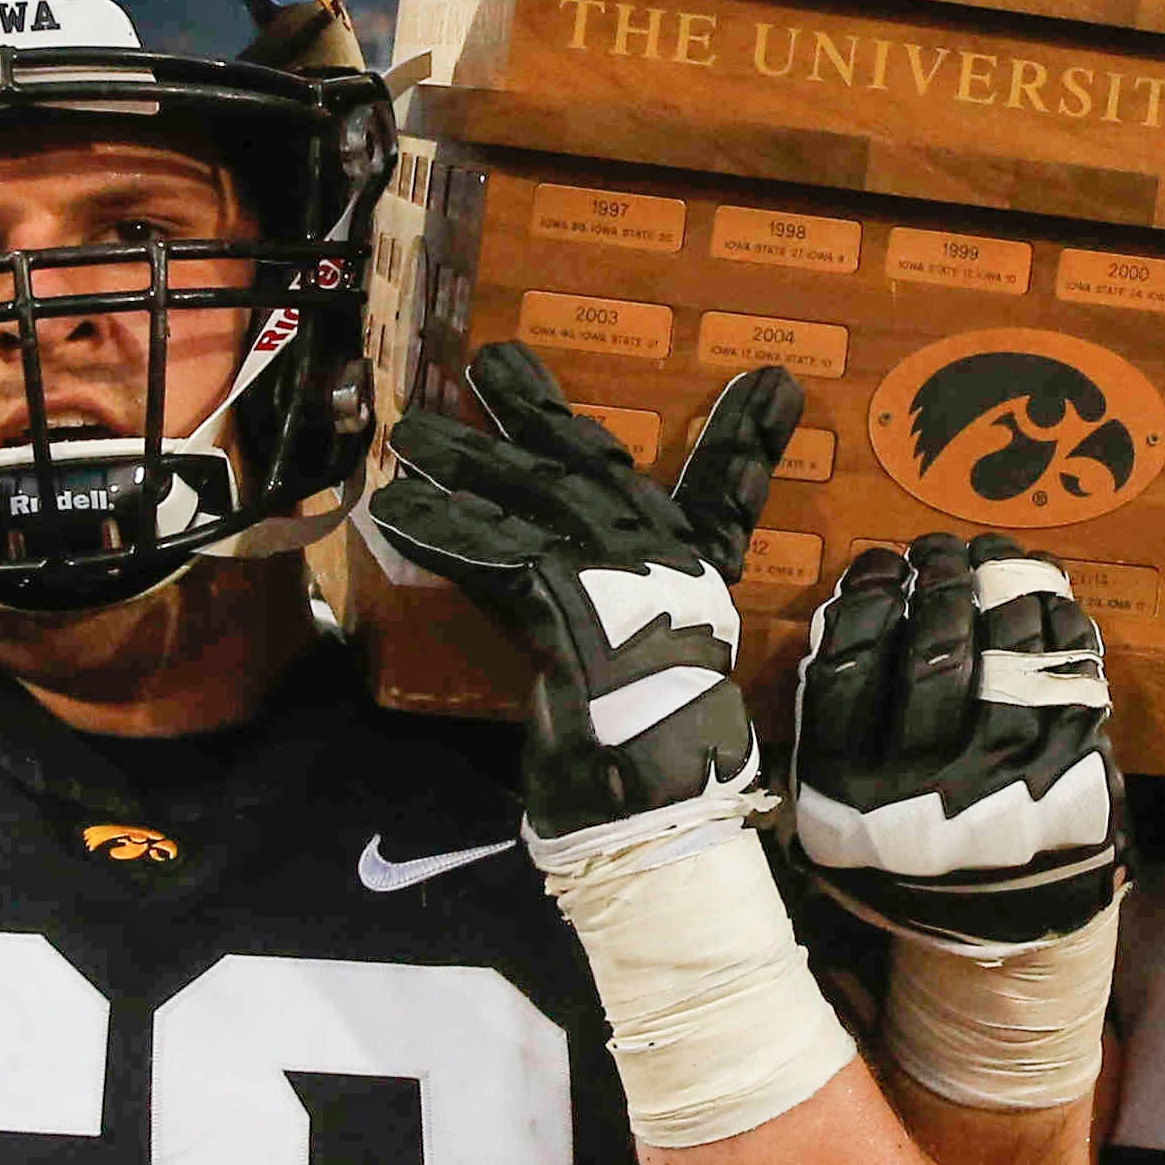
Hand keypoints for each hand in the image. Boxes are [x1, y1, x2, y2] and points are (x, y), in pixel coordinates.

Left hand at [357, 342, 799, 848]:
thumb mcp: (665, 685)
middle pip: (595, 469)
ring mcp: (620, 577)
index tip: (769, 381)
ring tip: (411, 433)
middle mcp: (666, 566)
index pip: (725, 497)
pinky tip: (394, 510)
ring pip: (535, 498)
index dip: (745, 439)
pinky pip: (494, 553)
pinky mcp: (568, 604)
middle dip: (542, 411)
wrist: (655, 804)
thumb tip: (605, 646)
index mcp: (697, 582)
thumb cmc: (656, 758)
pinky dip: (442, 530)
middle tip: (494, 360)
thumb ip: (643, 655)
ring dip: (468, 462)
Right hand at [791, 535, 1120, 955]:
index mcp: (851, 798)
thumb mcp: (837, 809)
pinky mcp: (1074, 778)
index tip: (879, 562)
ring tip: (991, 558)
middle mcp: (927, 794)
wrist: (1002, 931)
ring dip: (1003, 586)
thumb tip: (855, 604)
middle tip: (939, 550)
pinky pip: (1073, 676)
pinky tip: (1043, 598)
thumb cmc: (910, 848)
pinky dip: (1061, 624)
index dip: (866, 597)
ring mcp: (1009, 786)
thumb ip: (830, 722)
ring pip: (1011, 656)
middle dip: (939, 579)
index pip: (850, 668)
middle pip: (935, 653)